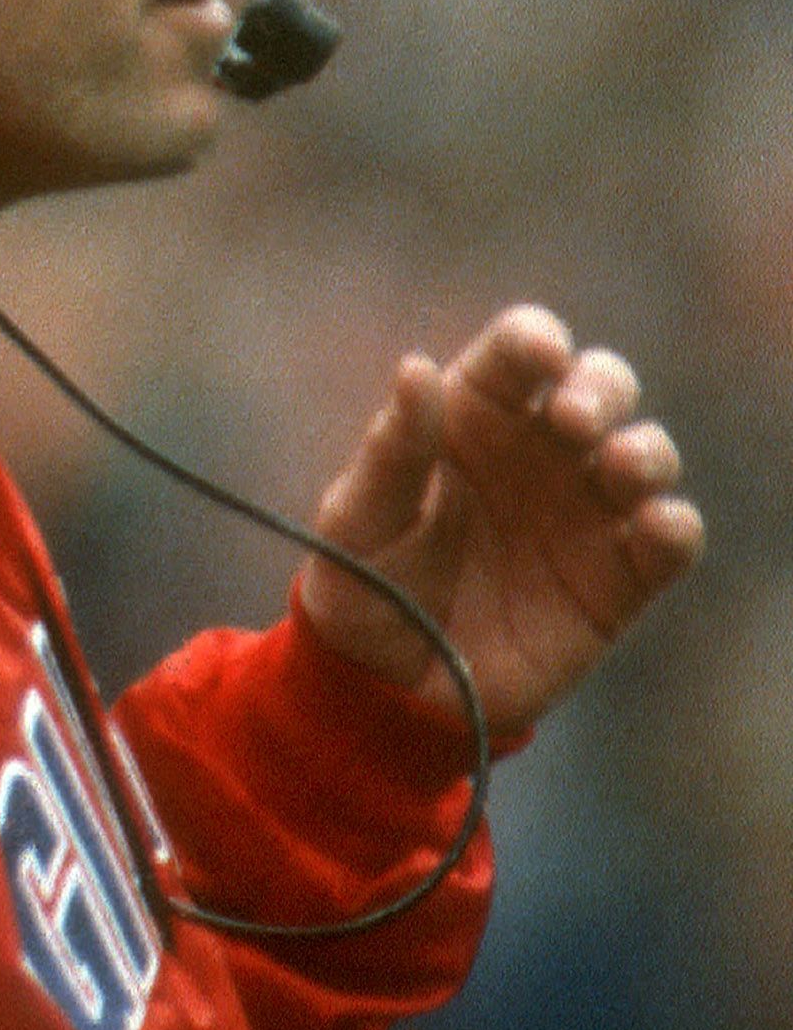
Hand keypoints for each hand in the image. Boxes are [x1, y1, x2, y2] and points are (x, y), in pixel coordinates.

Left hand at [295, 305, 704, 739]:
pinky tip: (654, 527)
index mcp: (472, 417)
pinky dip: (674, 527)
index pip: (521, 351)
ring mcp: (585, 511)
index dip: (537, 341)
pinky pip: (670, 539)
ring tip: (618, 469)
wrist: (389, 688)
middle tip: (573, 420)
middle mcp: (540, 451)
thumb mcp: (356, 520)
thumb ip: (390, 450)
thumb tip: (416, 366)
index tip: (539, 357)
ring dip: (644, 450)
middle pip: (601, 384)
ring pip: (645, 451)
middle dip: (601, 386)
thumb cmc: (363, 587)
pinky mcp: (619, 578)